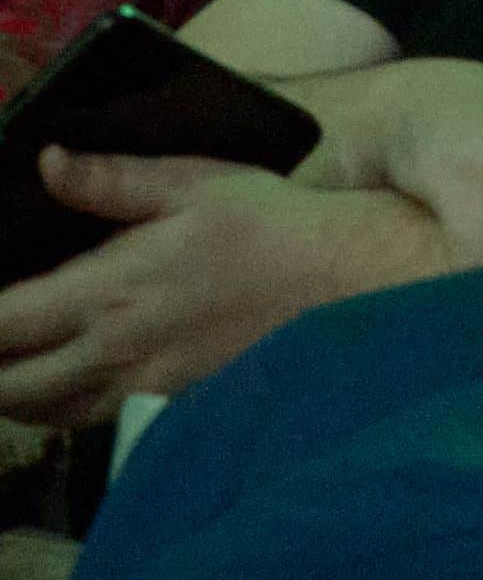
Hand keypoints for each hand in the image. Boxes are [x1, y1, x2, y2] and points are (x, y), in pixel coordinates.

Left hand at [0, 163, 439, 427]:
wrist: (350, 283)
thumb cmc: (273, 224)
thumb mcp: (197, 183)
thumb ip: (114, 181)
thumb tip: (47, 162)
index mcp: (110, 291)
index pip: (2, 323)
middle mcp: (113, 351)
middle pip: (9, 387)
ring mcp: (142, 387)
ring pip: (44, 412)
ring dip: (13, 394)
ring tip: (10, 365)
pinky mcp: (170, 403)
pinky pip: (90, 417)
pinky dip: (58, 406)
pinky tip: (65, 381)